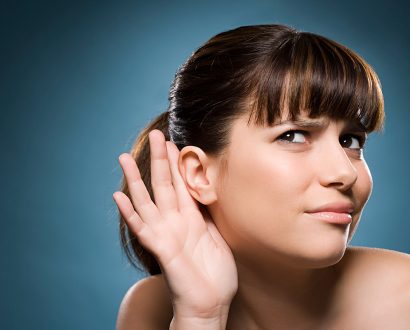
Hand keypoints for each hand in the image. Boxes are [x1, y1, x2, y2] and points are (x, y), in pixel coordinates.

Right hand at [113, 129, 237, 318]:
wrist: (211, 304)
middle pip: (164, 184)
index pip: (181, 184)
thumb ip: (209, 215)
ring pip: (148, 200)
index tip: (174, 142)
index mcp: (191, 218)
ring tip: (125, 158)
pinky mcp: (162, 249)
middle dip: (160, 160)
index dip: (177, 163)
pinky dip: (129, 213)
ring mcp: (166, 234)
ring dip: (136, 179)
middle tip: (155, 135)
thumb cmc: (216, 274)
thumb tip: (209, 193)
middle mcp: (175, 222)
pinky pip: (142, 228)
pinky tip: (117, 196)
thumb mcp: (218, 236)